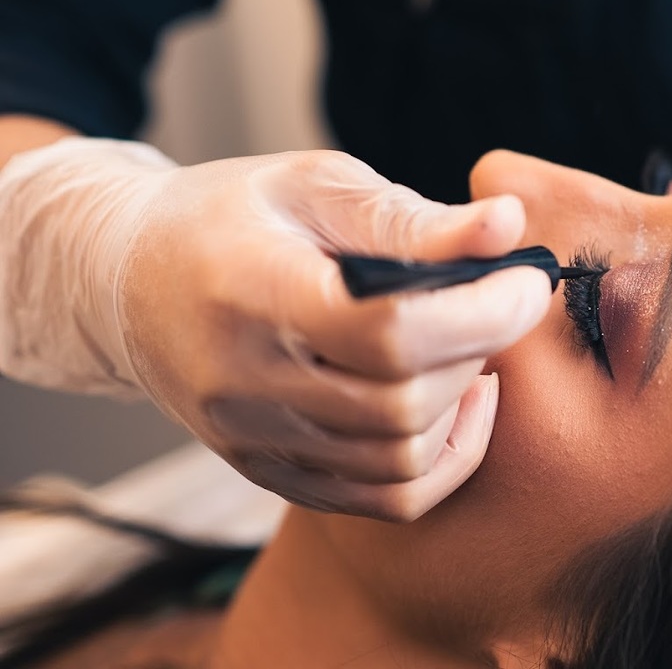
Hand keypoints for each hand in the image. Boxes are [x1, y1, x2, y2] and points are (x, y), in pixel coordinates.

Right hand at [0, 139, 549, 520]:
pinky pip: (383, 500)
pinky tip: (456, 402)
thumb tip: (506, 224)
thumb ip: (412, 217)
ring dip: (464, 403)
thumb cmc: (234, 216)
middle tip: (496, 305)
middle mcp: (245, 382)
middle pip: (402, 402)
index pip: (386, 331)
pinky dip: (443, 458)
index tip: (526, 280)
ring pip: (399, 459)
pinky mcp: (271, 474)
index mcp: (252, 291)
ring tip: (468, 346)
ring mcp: (253, 441)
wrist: (129, 280)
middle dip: (479, 350)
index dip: (480, 311)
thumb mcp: (316, 186)